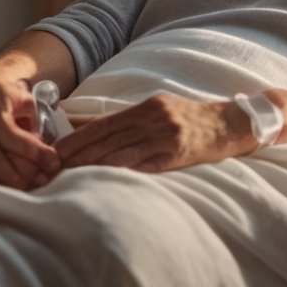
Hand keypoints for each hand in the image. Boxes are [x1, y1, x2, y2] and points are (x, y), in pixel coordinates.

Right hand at [0, 68, 61, 189]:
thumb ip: (32, 121)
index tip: (53, 162)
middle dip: (24, 172)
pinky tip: (8, 183)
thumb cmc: (0, 91)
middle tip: (44, 179)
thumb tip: (42, 146)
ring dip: (10, 180)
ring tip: (30, 185)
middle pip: (0, 159)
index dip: (36, 153)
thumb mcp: (22, 98)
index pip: (15, 139)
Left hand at [55, 94, 255, 172]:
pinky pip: (143, 164)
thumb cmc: (192, 120)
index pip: (103, 123)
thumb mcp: (159, 111)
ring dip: (92, 164)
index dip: (77, 137)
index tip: (55, 150)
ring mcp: (164, 135)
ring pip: (120, 151)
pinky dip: (121, 172)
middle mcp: (152, 118)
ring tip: (70, 175)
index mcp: (145, 107)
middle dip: (78, 153)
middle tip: (53, 166)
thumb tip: (91, 128)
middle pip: (107, 137)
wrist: (233, 124)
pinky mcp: (177, 153)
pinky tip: (104, 180)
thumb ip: (128, 121)